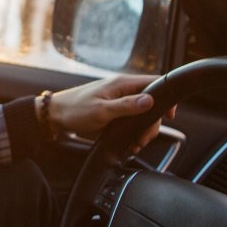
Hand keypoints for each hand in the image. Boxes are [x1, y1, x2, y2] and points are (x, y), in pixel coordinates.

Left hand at [37, 75, 175, 152]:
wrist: (55, 116)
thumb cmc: (75, 110)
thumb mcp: (102, 110)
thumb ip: (127, 106)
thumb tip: (150, 101)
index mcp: (122, 84)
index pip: (154, 82)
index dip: (166, 97)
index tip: (170, 114)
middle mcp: (123, 89)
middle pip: (151, 103)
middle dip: (152, 123)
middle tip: (143, 138)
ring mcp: (119, 100)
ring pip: (143, 113)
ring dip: (143, 129)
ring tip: (135, 143)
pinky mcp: (115, 110)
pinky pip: (133, 119)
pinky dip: (135, 130)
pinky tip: (130, 141)